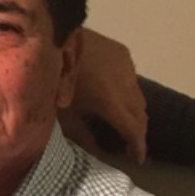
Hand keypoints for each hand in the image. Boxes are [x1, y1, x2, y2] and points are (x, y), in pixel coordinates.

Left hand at [67, 29, 146, 162]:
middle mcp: (125, 86)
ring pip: (138, 96)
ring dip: (133, 111)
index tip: (137, 158)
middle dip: (137, 131)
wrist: (55, 37)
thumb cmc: (54, 79)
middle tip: (129, 143)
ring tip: (123, 120)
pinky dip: (127, 91)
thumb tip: (97, 152)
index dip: (138, 146)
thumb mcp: (64, 114)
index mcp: (110, 102)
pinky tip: (114, 93)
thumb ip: (82, 136)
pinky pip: (131, 79)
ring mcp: (126, 68)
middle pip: (140, 115)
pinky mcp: (123, 53)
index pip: (133, 129)